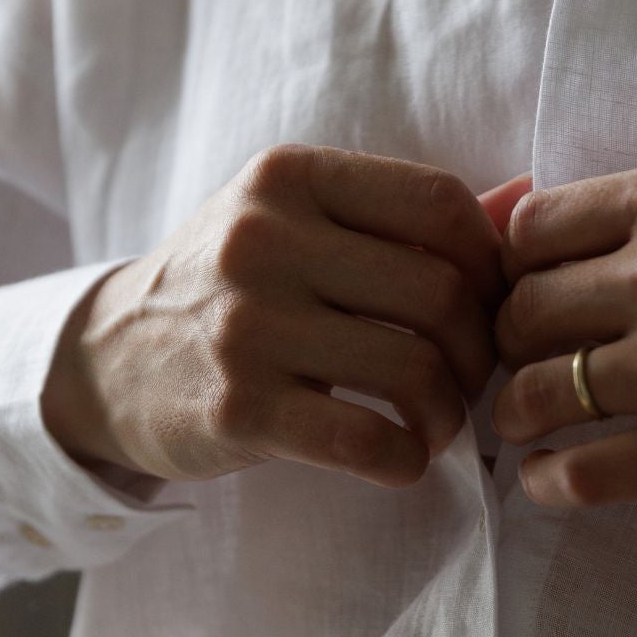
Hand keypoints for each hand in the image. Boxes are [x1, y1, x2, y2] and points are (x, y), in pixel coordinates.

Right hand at [43, 145, 507, 489]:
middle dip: (480, 348)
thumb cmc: (232, 286)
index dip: (491, 261)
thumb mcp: (299, 219)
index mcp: (292, 177)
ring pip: (414, 371)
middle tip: (470, 377)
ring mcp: (248, 324)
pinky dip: (406, 460)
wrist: (106, 359)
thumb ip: (406, 213)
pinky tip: (400, 457)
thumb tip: (529, 199)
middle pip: (440, 293)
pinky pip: (366, 442)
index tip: (489, 302)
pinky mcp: (238, 407)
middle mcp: (266, 238)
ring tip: (436, 422)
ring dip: (449, 412)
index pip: (440, 203)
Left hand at [486, 157, 636, 508]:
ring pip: (534, 392)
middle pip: (519, 311)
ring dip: (517, 414)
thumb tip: (520, 220)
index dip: (513, 269)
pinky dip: (548, 482)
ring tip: (529, 424)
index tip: (528, 294)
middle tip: (528, 363)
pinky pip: (581, 473)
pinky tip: (554, 479)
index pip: (529, 230)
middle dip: (509, 343)